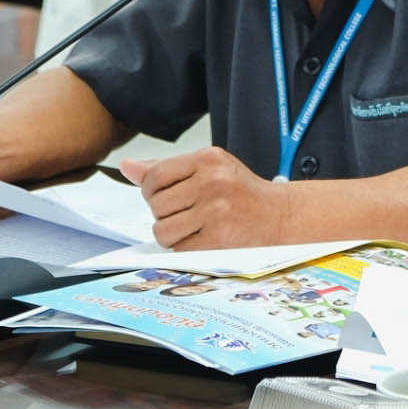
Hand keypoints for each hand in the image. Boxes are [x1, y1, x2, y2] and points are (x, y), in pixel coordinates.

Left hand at [119, 149, 293, 249]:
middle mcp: (213, 181)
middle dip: (165, 213)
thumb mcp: (209, 168)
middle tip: (189, 212)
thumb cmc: (242, 192)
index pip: (155, 175)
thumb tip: (127, 166)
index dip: (152, 190)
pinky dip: (187, 248)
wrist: (280, 216)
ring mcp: (216, 211)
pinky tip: (206, 238)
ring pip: (162, 229)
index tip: (166, 195)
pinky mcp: (219, 238)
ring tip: (195, 227)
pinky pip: (179, 249)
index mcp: (209, 159)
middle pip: (156, 204)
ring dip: (173, 234)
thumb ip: (168, 169)